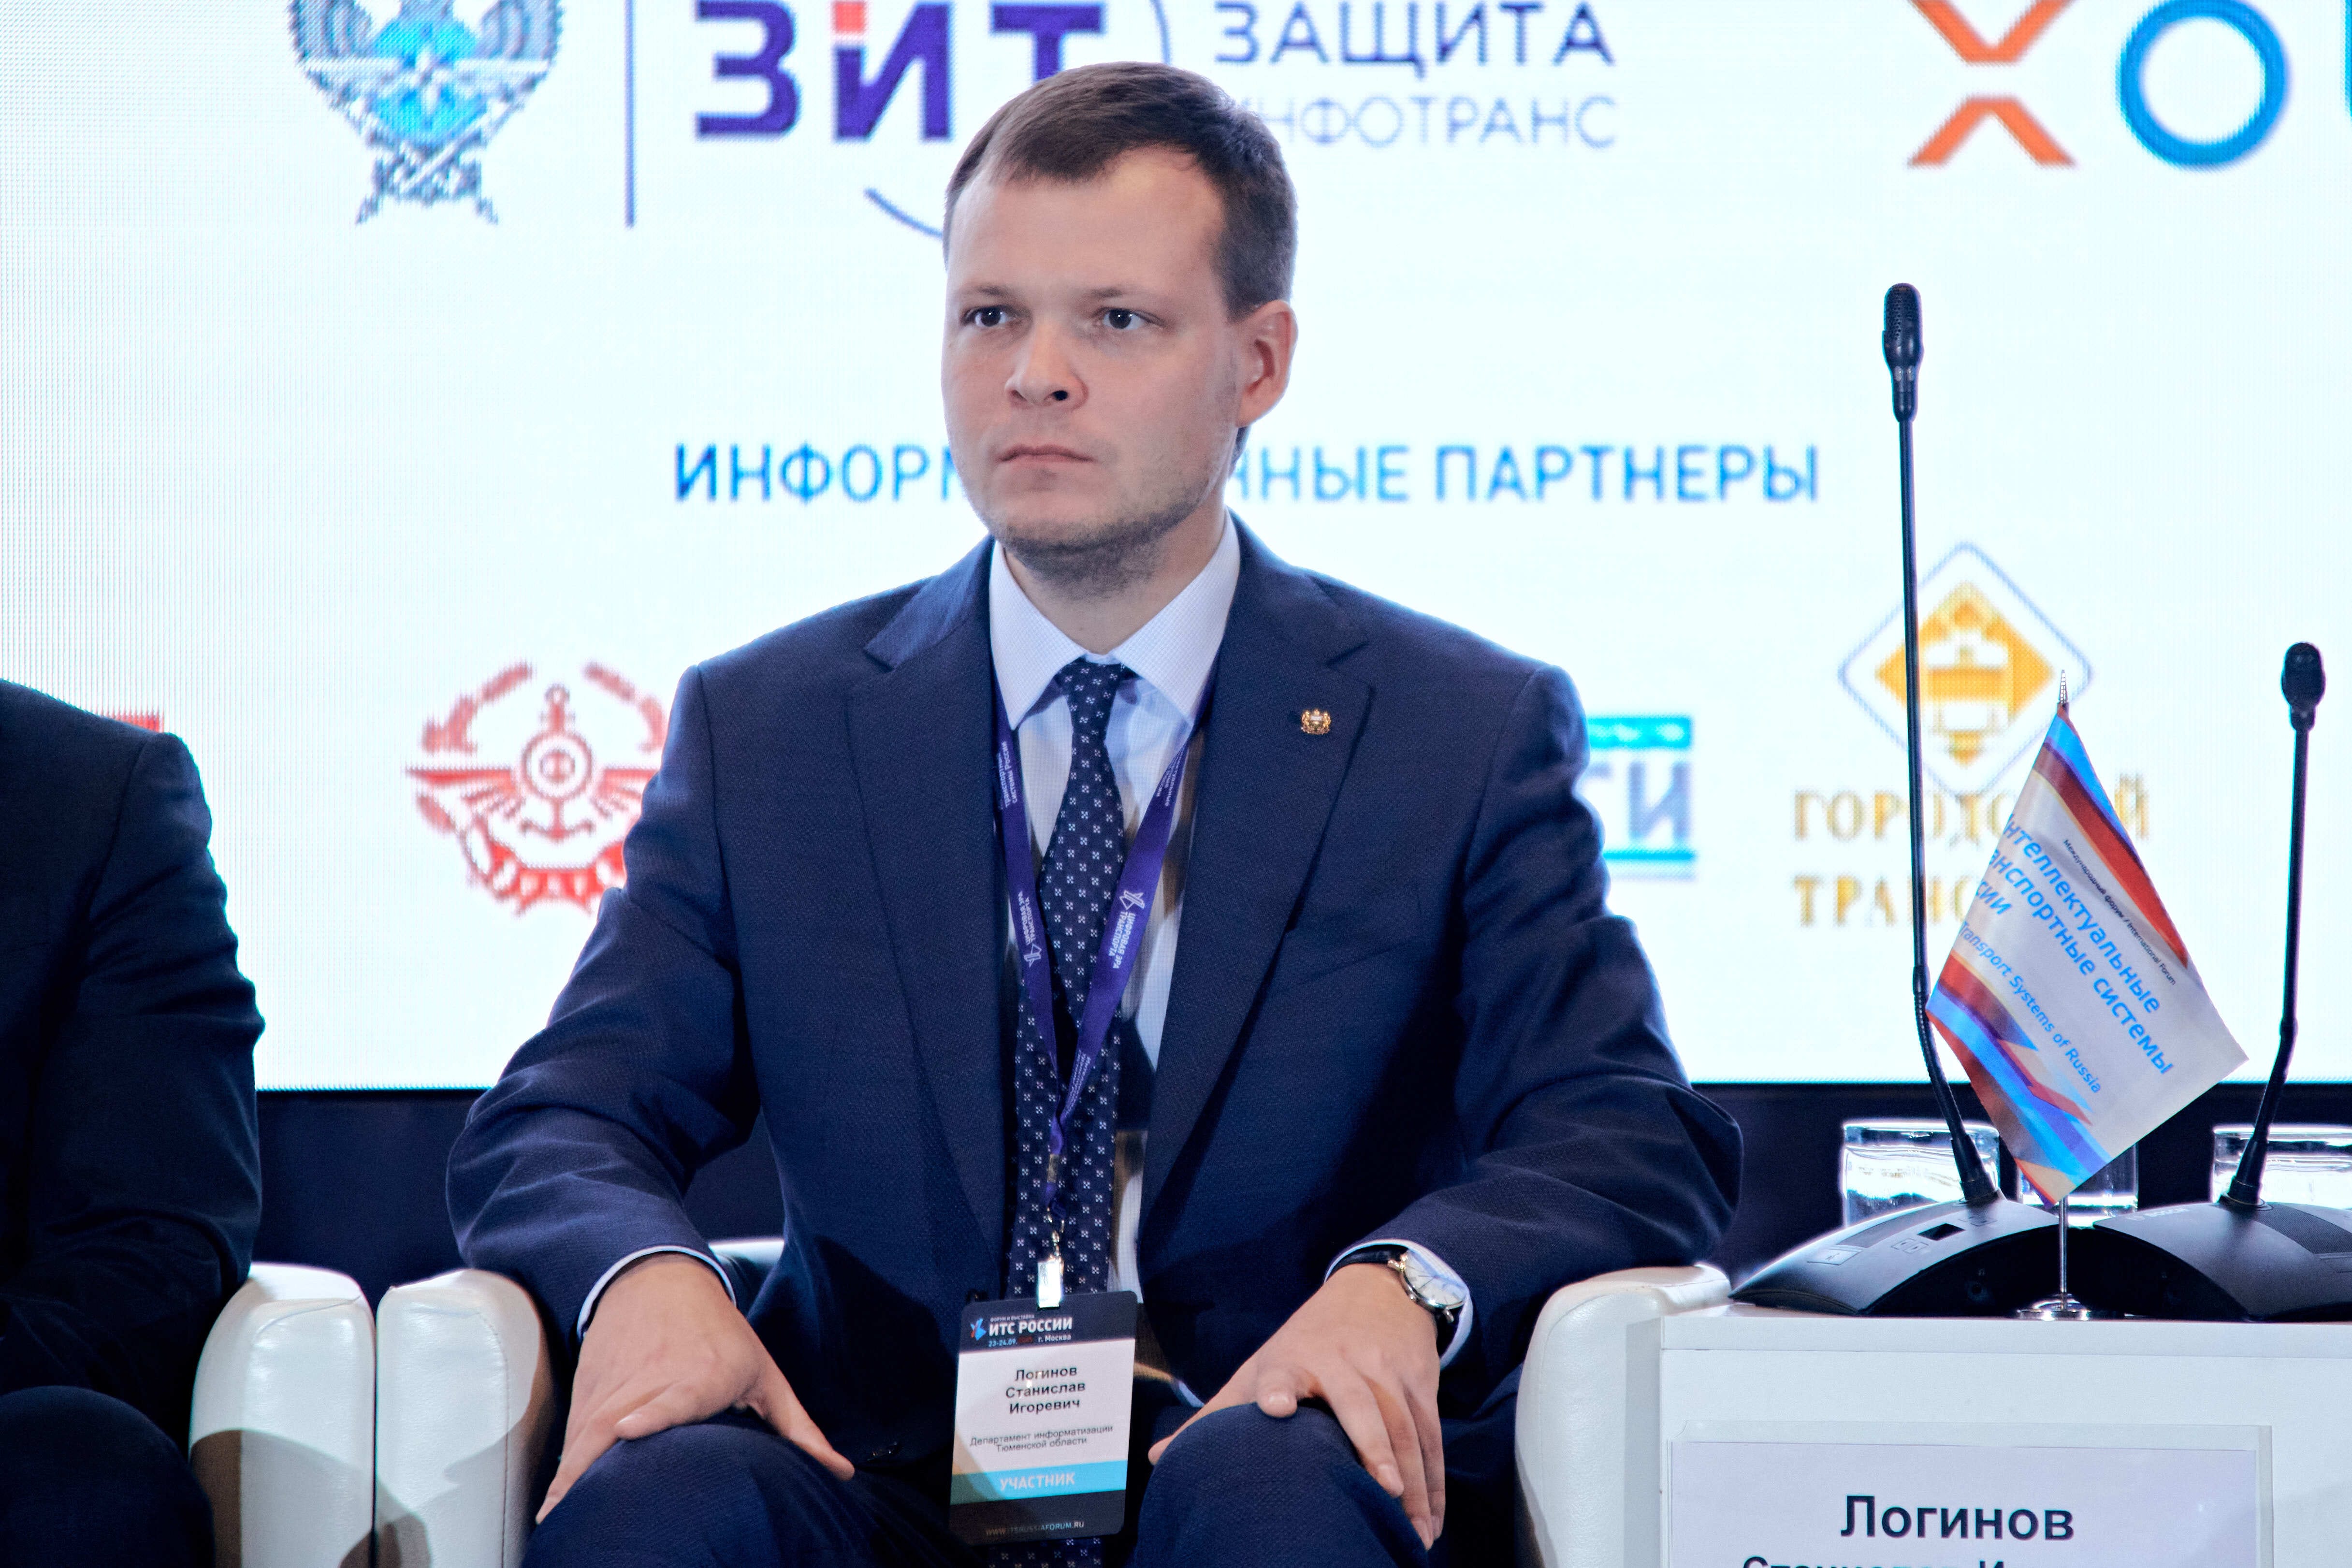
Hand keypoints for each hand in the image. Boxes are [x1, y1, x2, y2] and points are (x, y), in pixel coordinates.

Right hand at [538, 1253, 851, 1519]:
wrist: (655, 1281)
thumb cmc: (719, 1334)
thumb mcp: (764, 1374)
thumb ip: (799, 1429)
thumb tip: (840, 1472)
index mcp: (700, 1377)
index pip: (673, 1397)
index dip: (652, 1414)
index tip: (628, 1429)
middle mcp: (648, 1384)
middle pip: (615, 1430)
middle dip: (596, 1476)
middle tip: (582, 1522)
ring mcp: (612, 1392)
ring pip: (584, 1443)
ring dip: (570, 1487)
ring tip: (561, 1530)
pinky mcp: (587, 1399)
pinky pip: (571, 1444)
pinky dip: (561, 1478)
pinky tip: (555, 1512)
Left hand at [1147, 1262, 1444, 1546]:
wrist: (1375, 1292)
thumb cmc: (1305, 1343)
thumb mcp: (1259, 1367)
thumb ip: (1216, 1414)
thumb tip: (1159, 1458)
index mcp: (1292, 1359)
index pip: (1280, 1371)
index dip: (1276, 1387)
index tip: (1273, 1406)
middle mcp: (1342, 1361)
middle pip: (1361, 1404)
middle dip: (1373, 1447)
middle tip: (1379, 1492)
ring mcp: (1386, 1370)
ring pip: (1405, 1425)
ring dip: (1412, 1479)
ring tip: (1410, 1528)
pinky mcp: (1419, 1381)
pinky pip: (1431, 1434)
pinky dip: (1433, 1480)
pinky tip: (1430, 1519)